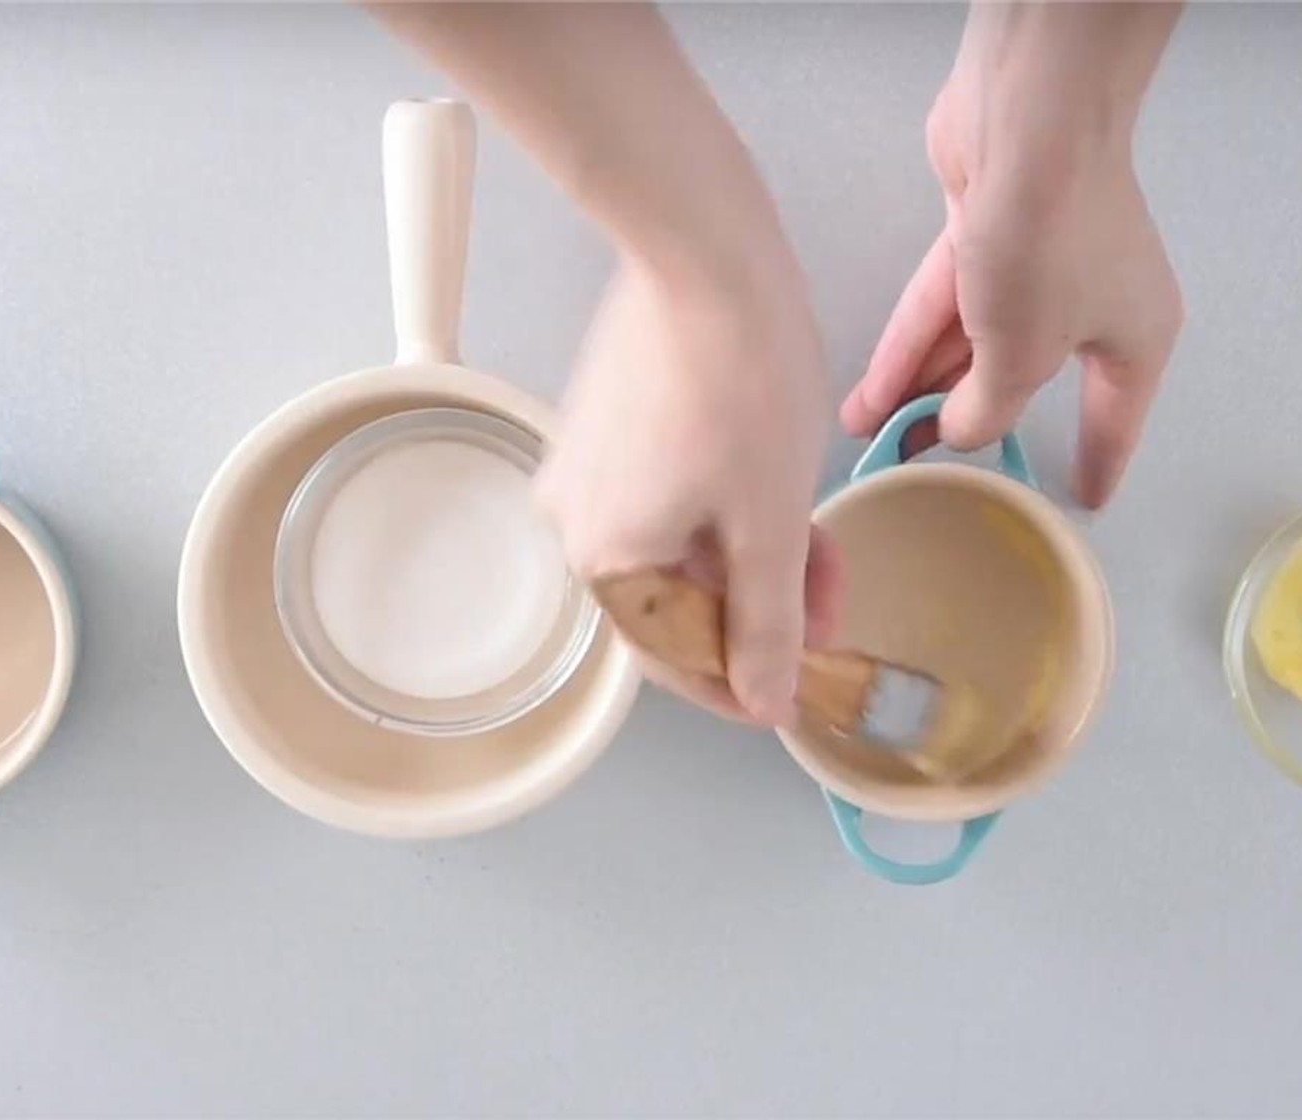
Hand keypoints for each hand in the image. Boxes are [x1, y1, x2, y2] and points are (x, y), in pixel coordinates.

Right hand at [537, 257, 838, 724]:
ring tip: (820, 537)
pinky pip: (664, 496)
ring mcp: (584, 468)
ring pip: (676, 544)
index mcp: (606, 559)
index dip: (743, 681)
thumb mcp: (771, 523)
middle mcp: (576, 521)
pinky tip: (775, 491)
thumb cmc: (742, 385)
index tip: (800, 690)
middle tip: (832, 597)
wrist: (705, 256)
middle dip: (760, 606)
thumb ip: (769, 625)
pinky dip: (722, 509)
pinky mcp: (602, 425)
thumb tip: (765, 703)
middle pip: (676, 597)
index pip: (674, 656)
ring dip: (749, 554)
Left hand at [841, 4, 1183, 507]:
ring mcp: (1031, 263)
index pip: (1115, 415)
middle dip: (957, 419)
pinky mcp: (979, 230)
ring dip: (914, 387)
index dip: (1096, 459)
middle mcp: (1087, 301)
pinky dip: (906, 347)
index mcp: (1132, 337)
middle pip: (1016, 378)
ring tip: (862, 435)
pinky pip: (942, 307)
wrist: (1027, 127)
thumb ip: (988, 408)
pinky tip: (865, 391)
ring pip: (967, 342)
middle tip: (907, 466)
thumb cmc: (1047, 254)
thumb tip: (958, 431)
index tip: (1082, 498)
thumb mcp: (1021, 356)